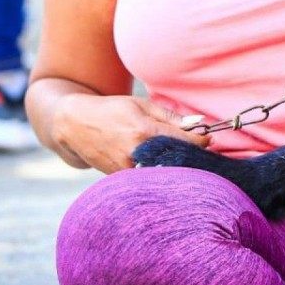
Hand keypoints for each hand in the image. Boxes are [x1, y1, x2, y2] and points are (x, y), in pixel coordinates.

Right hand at [51, 94, 209, 173]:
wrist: (74, 126)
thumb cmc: (111, 110)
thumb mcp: (141, 105)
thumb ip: (170, 117)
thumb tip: (199, 124)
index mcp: (143, 131)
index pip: (182, 141)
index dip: (200, 142)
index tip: (210, 140)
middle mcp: (135, 153)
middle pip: (175, 161)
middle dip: (190, 157)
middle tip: (199, 153)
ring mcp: (126, 170)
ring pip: (161, 173)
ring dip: (175, 168)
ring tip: (182, 160)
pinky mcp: (119, 179)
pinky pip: (146, 178)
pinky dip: (157, 173)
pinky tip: (162, 167)